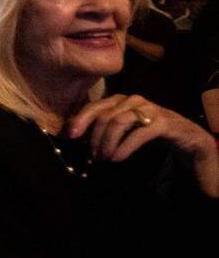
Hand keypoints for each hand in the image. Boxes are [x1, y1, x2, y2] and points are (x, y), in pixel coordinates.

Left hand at [67, 94, 218, 197]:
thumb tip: (73, 133)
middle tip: (93, 156)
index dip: (80, 120)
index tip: (71, 136)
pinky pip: (139, 133)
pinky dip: (124, 147)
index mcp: (120, 99)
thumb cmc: (148, 133)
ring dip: (107, 143)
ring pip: (119, 122)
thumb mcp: (123, 129)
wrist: (186, 137)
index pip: (94, 106)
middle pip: (105, 116)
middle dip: (94, 138)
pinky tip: (116, 158)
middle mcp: (133, 99)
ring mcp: (149, 108)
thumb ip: (101, 127)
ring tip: (103, 158)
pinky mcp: (163, 121)